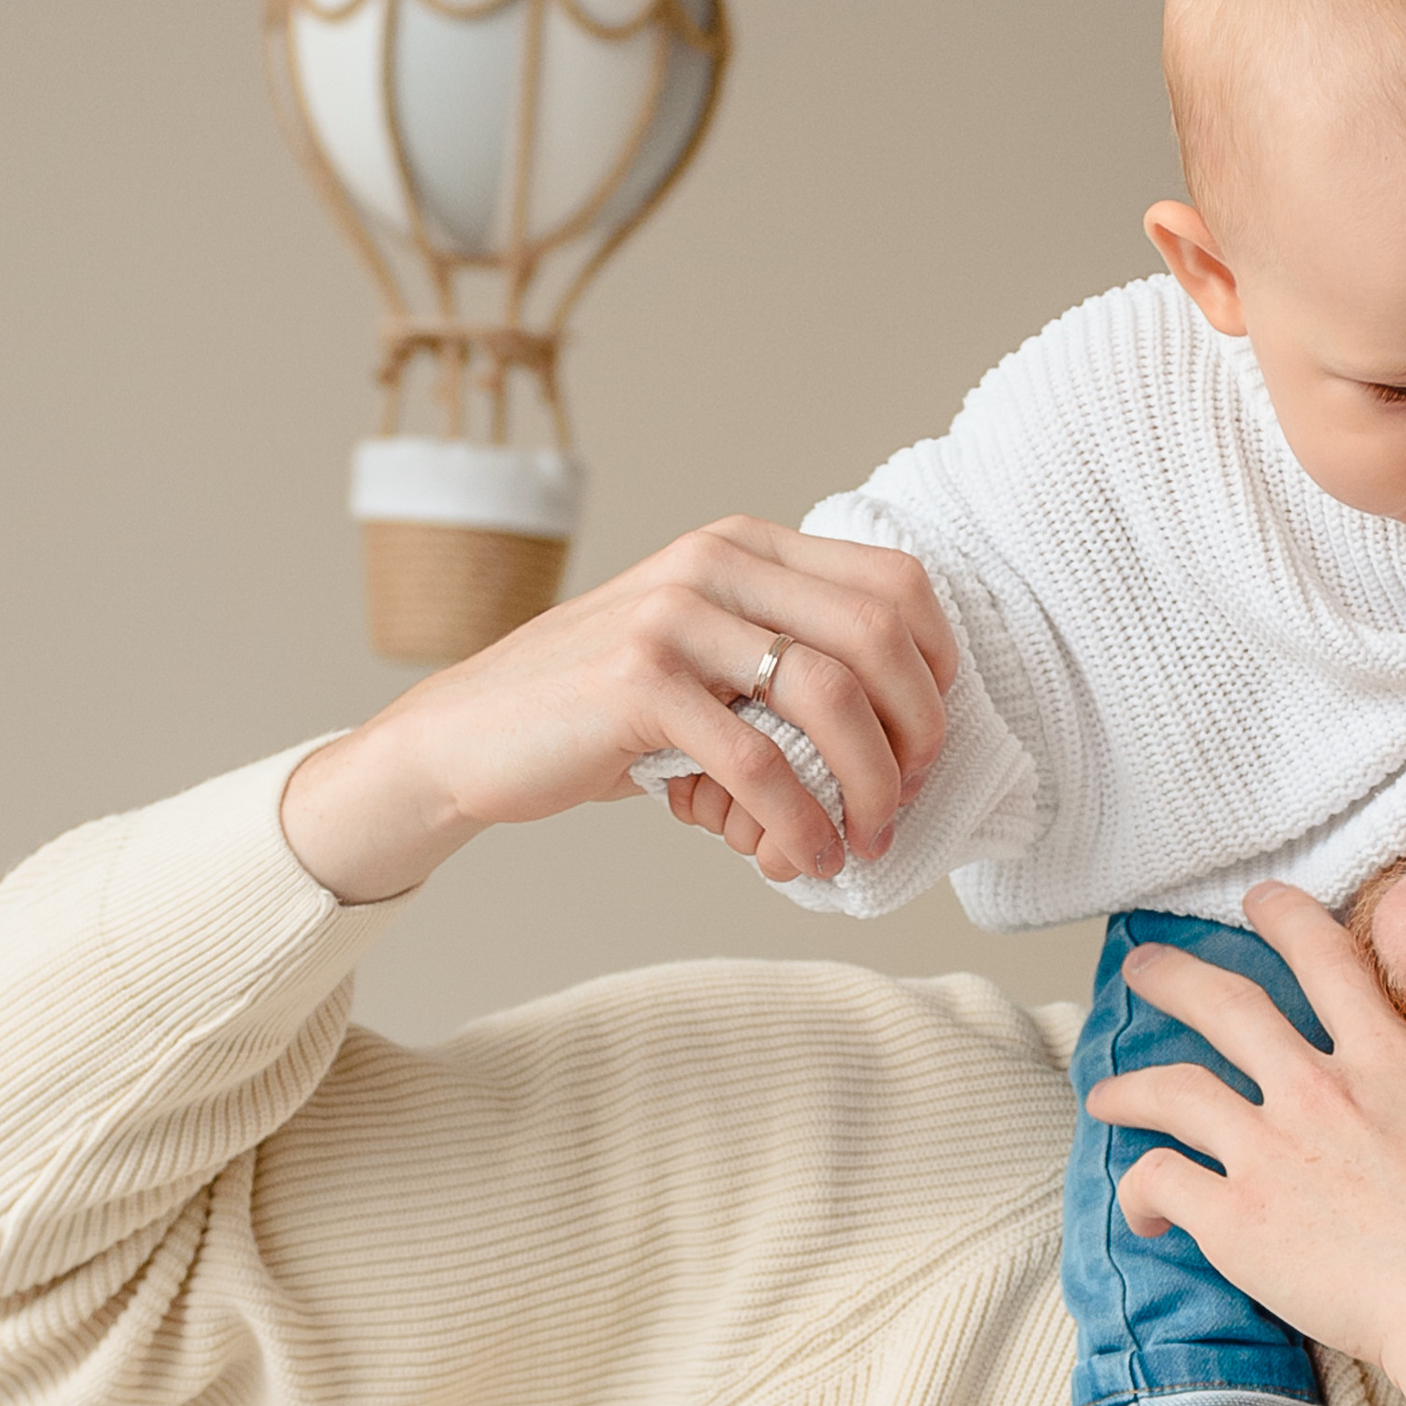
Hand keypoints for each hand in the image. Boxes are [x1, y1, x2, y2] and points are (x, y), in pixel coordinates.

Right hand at [280, 517, 955, 905]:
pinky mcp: (637, 681)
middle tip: (900, 803)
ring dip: (866, 785)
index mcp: (746, 547)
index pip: (896, 583)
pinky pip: (758, 761)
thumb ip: (784, 671)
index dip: (936, 671)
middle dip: (915, 735)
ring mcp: (674, 614)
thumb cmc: (603, 717)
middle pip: (880, 635)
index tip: (924, 746)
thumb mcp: (703, 663)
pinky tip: (800, 858)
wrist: (469, 738)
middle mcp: (716, 562)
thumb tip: (899, 754)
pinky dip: (798, 822)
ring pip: (830, 696)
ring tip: (862, 842)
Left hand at [1086, 886, 1405, 1405]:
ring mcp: (1270, 1150)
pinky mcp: (1235, 1218)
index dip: (1284, 918)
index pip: (1326, 958)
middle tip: (1144, 970)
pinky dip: (1139, 1192)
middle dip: (1174, 979)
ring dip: (1127, 1087)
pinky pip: (1158, 1181)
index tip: (1260, 904)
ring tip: (1104, 1096)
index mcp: (1392, 1061)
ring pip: (1170, 1089)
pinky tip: (1143, 1212)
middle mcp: (1320, 1089)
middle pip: (1224, 1004)